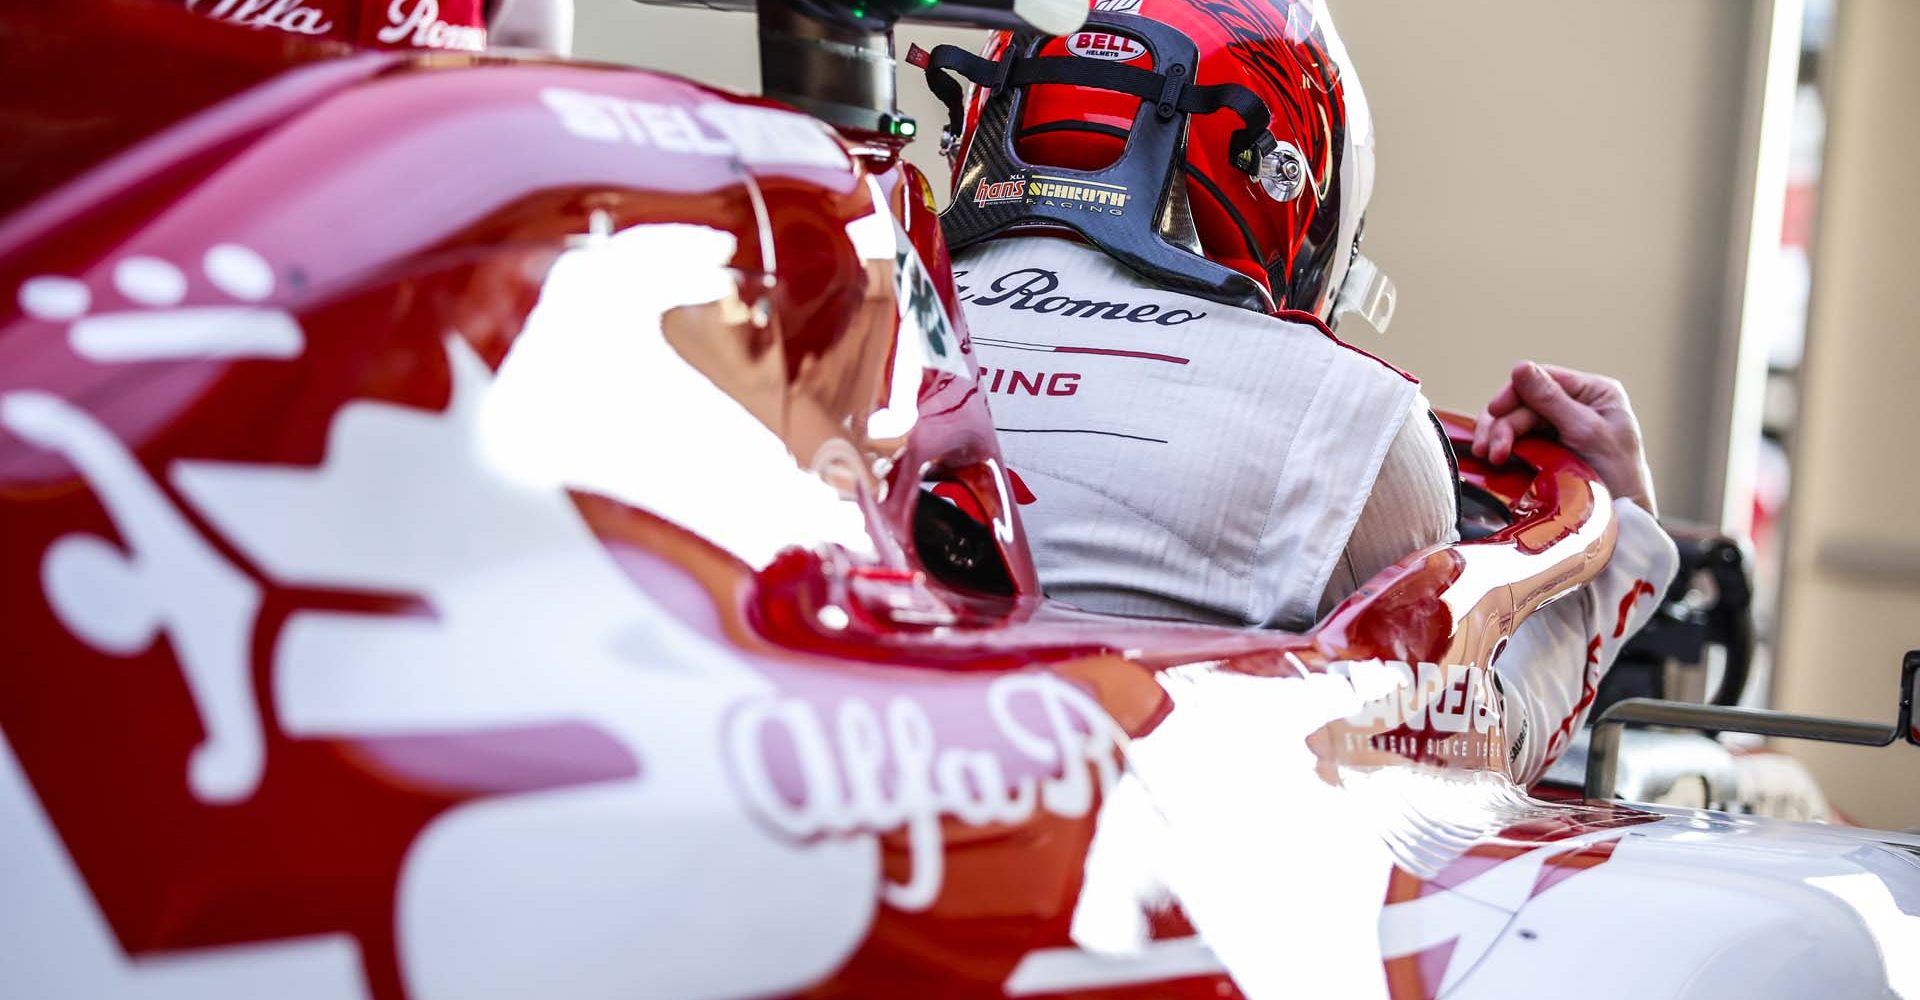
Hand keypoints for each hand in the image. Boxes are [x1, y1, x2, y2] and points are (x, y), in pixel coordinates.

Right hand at [1471, 361, 1657, 516]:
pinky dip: (1501, 447)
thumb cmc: (1617, 474)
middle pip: (1524, 402)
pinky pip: (1517, 440)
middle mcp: (1576, 406)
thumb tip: (1520, 366)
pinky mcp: (1547, 449)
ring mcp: (1560, 428)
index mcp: (1594, 393)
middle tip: (1491, 451)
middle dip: (1504, 425)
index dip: (1514, 392)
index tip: (1494, 411)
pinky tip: (1493, 458)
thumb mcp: (1586, 431)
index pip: (1543, 378)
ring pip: (1515, 421)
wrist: (1622, 520)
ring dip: (1497, 436)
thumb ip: (1552, 399)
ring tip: (1489, 457)